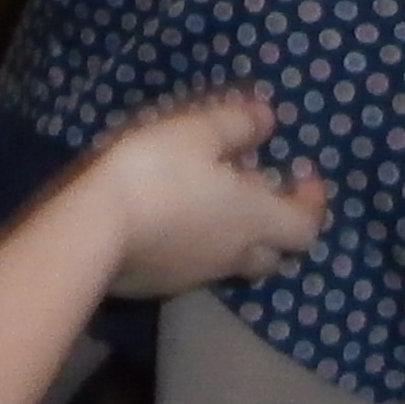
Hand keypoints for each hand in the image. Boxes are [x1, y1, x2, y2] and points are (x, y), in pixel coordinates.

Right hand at [81, 90, 328, 296]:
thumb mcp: (198, 132)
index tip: (304, 175)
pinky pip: (194, 264)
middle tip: (254, 187)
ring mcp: (195, 275)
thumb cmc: (157, 172)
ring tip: (209, 195)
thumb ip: (237, 125)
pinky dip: (197, 241)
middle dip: (273, 223)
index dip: (312, 203)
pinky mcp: (160, 283)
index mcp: (253, 220)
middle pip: (272, 253)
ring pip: (231, 259)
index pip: (305, 227)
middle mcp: (232, 254)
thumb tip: (268, 120)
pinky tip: (172, 215)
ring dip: (233, 231)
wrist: (92, 229)